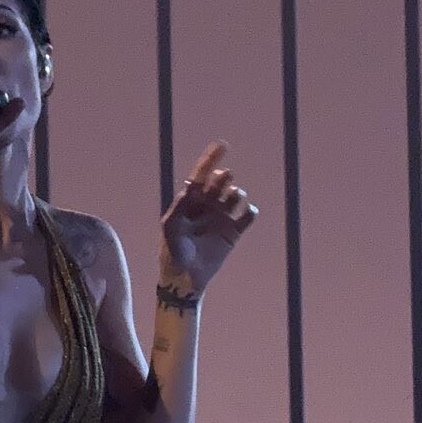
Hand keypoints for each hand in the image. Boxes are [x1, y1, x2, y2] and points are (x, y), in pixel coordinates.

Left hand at [160, 141, 256, 295]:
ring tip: (233, 197)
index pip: (202, 173)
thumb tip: (190, 185)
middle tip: (222, 182)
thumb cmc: (173, 251)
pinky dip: (251, 210)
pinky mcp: (233, 232)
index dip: (211, 158)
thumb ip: (180, 205)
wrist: (185, 277)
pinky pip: (249, 215)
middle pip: (221, 181)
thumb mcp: (170, 227)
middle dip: (223, 177)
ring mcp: (222, 218)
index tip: (222, 145)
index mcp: (191, 200)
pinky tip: (247, 211)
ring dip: (236, 192)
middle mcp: (208, 205)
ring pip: (236, 194)